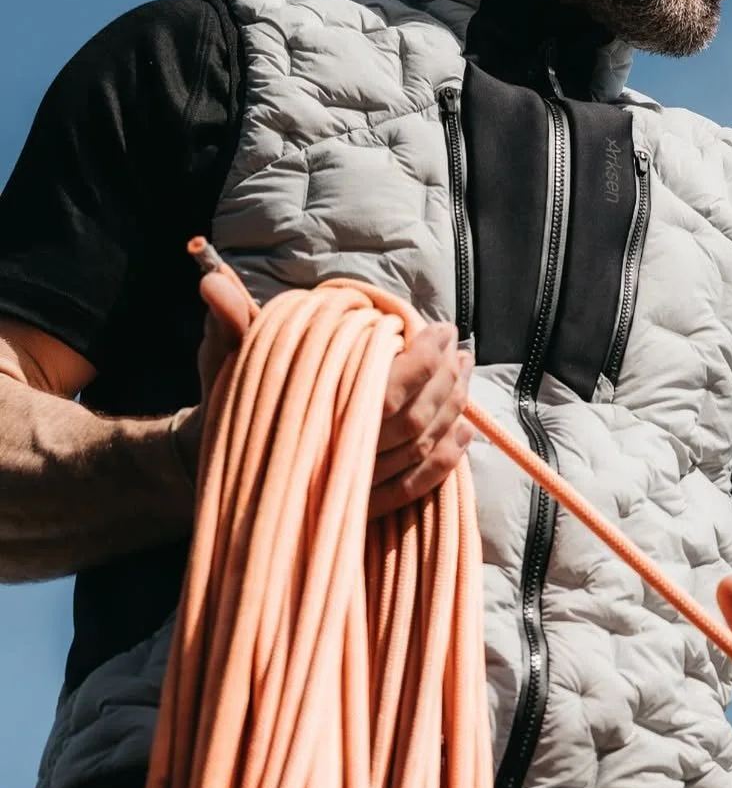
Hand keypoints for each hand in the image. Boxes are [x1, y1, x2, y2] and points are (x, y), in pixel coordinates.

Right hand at [173, 280, 472, 514]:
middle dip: (446, 379)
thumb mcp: (225, 357)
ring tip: (465, 374)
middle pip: (415, 419)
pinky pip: (415, 487)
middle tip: (458, 348)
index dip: (425, 358)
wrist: (214, 467)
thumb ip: (230, 319)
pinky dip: (445, 462)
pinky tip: (463, 435)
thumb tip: (211, 281)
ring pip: (421, 450)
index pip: (391, 388)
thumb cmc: (228, 402)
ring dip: (453, 410)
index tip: (441, 329)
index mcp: (316, 412)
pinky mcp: (360, 506)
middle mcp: (339, 454)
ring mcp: (352, 485)